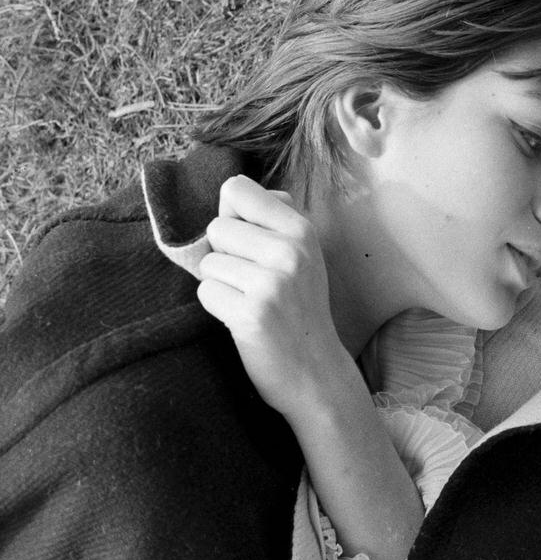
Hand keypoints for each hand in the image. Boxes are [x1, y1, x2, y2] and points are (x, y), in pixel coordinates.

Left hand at [196, 174, 355, 422]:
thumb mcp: (304, 255)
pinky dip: (218, 307)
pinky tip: (244, 318)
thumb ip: (275, 219)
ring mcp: (271, 284)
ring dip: (221, 282)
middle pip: (217, 228)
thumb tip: (235, 190)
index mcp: (302, 230)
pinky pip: (206, 292)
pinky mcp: (251, 314)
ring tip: (250, 299)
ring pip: (208, 262)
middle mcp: (289, 252)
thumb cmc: (301, 308)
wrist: (316, 371)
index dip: (232, 215)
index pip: (237, 189)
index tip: (248, 239)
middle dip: (225, 254)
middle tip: (253, 279)